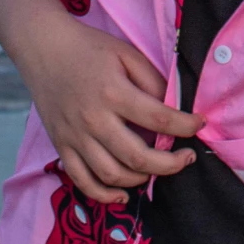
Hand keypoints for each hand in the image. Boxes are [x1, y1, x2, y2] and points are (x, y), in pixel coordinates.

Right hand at [13, 10, 200, 205]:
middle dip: (171, 164)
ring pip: (113, 175)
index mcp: (114, 93)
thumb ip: (152, 80)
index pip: (159, 119)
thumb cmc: (89, 48)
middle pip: (138, 157)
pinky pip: (83, 181)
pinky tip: (124, 193)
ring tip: (157, 169)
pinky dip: (105, 194)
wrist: (44, 49)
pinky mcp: (62, 147)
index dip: (186, 126)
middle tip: (186, 158)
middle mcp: (94, 120)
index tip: (199, 125)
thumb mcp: (126, 54)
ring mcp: (75, 137)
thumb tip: (174, 107)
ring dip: (142, 178)